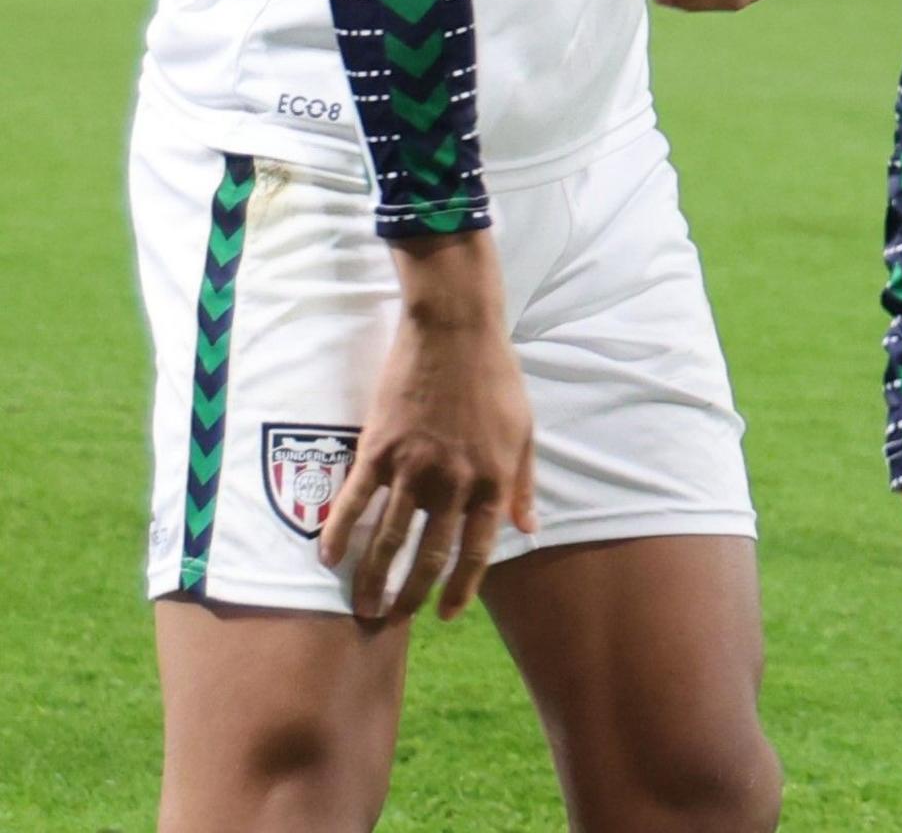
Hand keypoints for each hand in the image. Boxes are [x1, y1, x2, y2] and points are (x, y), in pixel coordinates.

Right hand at [315, 233, 535, 621]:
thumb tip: (527, 529)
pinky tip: (325, 559)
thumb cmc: (496, 379)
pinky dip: (337, 534)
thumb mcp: (525, 432)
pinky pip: (353, 502)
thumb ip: (523, 485)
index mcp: (494, 481)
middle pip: (430, 555)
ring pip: (387, 539)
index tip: (446, 614)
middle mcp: (455, 483)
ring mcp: (413, 468)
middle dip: (410, 595)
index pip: (477, 552)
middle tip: (393, 619)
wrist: (456, 331)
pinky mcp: (377, 449)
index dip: (460, 589)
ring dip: (372, 579)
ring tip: (362, 606)